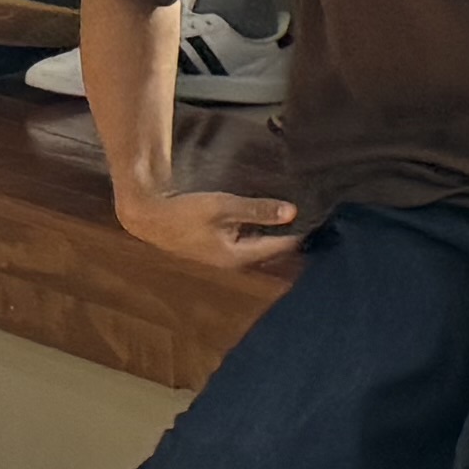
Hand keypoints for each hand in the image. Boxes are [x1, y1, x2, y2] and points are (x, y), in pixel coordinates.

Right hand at [115, 173, 300, 279]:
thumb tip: (293, 212)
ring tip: (298, 217)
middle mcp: (232, 261)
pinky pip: (246, 239)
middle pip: (271, 249)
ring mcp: (222, 255)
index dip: (299, 233)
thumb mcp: (223, 207)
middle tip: (316, 217)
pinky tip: (268, 218)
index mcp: (237, 257)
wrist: (147, 214)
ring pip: (258, 244)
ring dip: (275, 233)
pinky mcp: (215, 246)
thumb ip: (257, 210)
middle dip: (290, 235)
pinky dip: (260, 230)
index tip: (321, 219)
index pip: (280, 248)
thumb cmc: (184, 211)